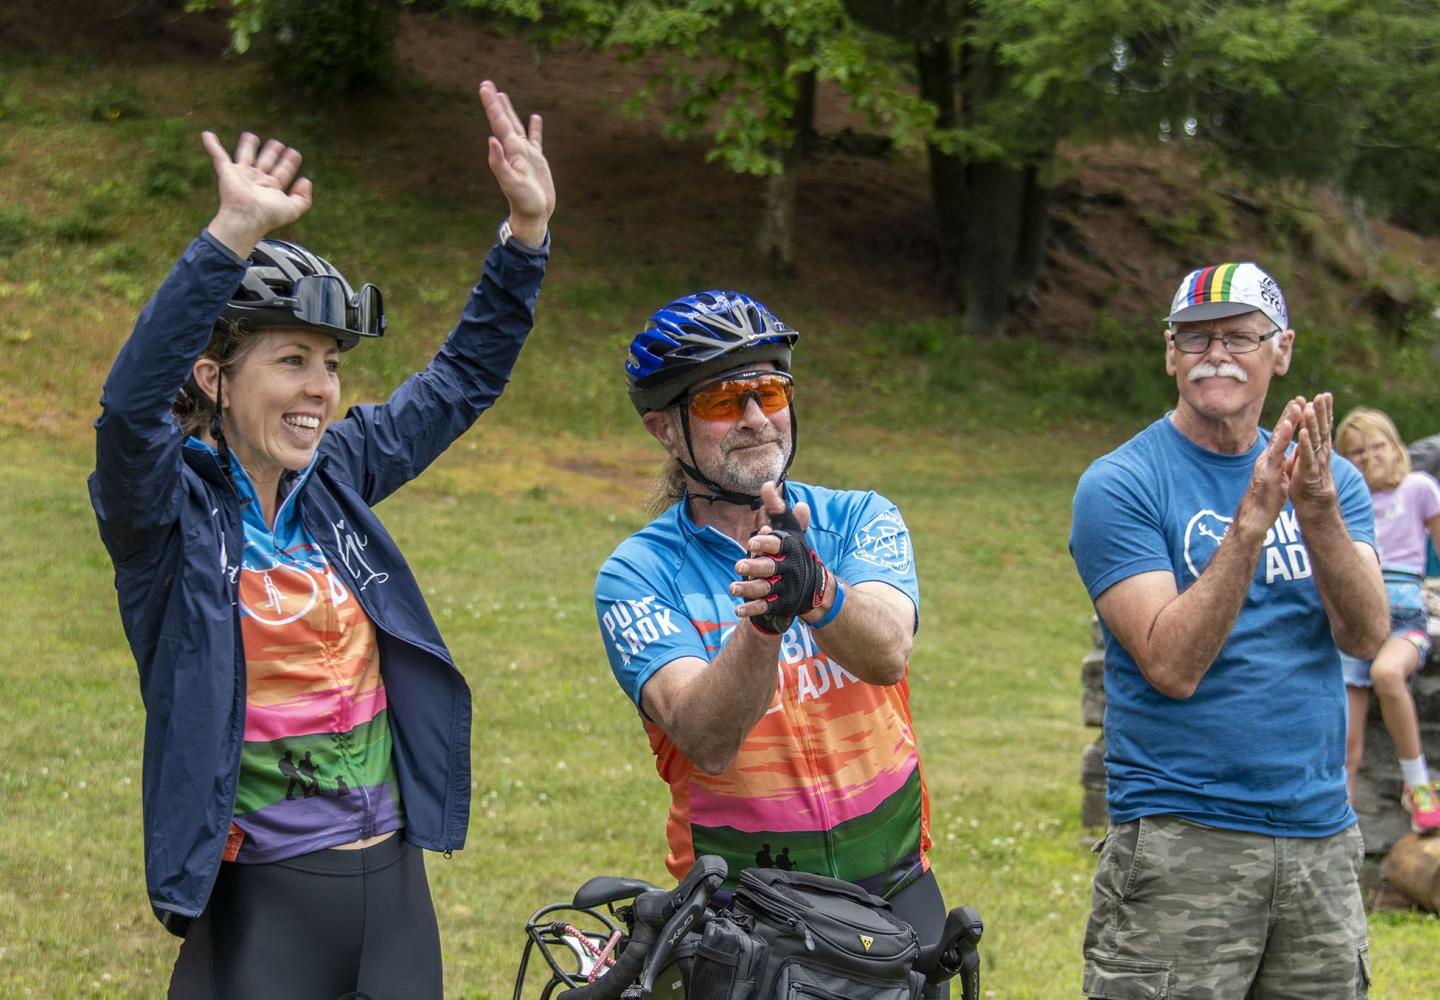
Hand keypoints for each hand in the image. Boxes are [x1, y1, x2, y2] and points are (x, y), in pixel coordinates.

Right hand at [201, 131, 311, 257]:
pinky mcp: (226, 171)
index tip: (294, 153)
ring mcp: (241, 175)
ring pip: (245, 155)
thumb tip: (306, 180)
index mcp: (271, 188)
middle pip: (265, 162)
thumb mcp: (293, 209)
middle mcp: (256, 181)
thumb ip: (304, 198)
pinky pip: (218, 154)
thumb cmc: (268, 215)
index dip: (289, 163)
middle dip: (272, 152)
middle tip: (278, 143)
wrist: (247, 217)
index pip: (282, 172)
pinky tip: (207, 135)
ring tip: (251, 136)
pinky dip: (211, 145)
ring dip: (248, 146)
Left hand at [479, 80, 554, 245]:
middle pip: (504, 120)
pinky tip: (535, 118)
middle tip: (487, 84)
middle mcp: (515, 149)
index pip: (498, 123)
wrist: (534, 215)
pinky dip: (534, 128)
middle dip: (496, 103)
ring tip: (503, 95)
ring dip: (509, 111)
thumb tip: (491, 139)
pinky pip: (535, 139)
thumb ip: (499, 163)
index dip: (492, 105)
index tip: (485, 87)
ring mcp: (526, 154)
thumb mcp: (510, 183)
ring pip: (517, 127)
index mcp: (510, 151)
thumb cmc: (523, 202)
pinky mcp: (537, 161)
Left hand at [731, 482, 825, 632]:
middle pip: (770, 568)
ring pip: (765, 588)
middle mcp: (788, 568)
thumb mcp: (788, 528)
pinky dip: (752, 608)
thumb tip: (767, 484)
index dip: (764, 544)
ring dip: (749, 589)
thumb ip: (776, 508)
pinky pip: (765, 607)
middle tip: (739, 565)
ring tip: (733, 588)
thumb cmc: (794, 550)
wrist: (813, 585)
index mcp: (789, 549)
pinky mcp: (780, 603)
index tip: (751, 542)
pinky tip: (738, 609)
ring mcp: (784, 587)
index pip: (777, 545)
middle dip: (755, 567)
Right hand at [1241, 396, 1301, 532]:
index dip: (1290, 422)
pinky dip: (1282, 437)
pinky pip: (1277, 451)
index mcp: (1272, 460)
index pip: (1282, 438)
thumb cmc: (1267, 501)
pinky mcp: (1268, 471)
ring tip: (1297, 405)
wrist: (1255, 517)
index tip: (1299, 407)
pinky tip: (1289, 425)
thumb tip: (1286, 462)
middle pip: (1279, 433)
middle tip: (1299, 398)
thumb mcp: (1277, 480)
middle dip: (1290, 415)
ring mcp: (1267, 463)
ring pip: (1278, 438)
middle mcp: (1267, 458)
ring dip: (1288, 420)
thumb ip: (1281, 468)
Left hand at [1285, 391, 1337, 512]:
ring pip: (1315, 439)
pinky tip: (1303, 432)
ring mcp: (1316, 461)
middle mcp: (1321, 452)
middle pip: (1322, 428)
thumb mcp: (1308, 456)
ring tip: (1310, 407)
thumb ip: (1310, 441)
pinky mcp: (1308, 471)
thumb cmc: (1308, 477)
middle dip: (1322, 412)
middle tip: (1323, 395)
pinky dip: (1305, 443)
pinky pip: (1306, 455)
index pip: (1323, 425)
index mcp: (1320, 447)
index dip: (1324, 411)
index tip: (1325, 395)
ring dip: (1313, 423)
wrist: (1312, 502)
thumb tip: (1310, 426)